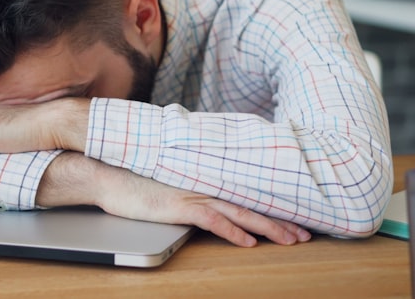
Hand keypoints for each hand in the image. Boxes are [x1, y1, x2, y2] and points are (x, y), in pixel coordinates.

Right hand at [38, 153, 311, 247]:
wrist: (108, 173)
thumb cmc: (133, 178)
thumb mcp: (168, 182)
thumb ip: (189, 187)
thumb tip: (204, 198)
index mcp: (203, 180)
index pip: (245, 195)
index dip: (272, 208)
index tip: (295, 219)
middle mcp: (204, 185)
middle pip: (251, 204)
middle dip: (282, 221)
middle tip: (307, 234)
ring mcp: (192, 194)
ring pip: (240, 212)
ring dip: (268, 227)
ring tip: (292, 239)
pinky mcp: (179, 206)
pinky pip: (212, 220)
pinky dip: (232, 231)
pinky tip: (249, 242)